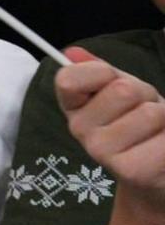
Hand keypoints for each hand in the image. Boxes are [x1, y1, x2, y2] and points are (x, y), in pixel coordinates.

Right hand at [58, 49, 164, 214]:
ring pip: (150, 113)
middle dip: (146, 95)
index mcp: (73, 105)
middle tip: (145, 112)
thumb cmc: (140, 123)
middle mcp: (78, 129)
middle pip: (123, 89)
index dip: (99, 72)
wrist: (155, 171)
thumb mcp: (122, 90)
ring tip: (156, 131)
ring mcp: (101, 151)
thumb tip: (73, 53)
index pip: (69, 78)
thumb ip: (100, 70)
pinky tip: (162, 148)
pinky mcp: (130, 170)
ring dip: (164, 118)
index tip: (111, 81)